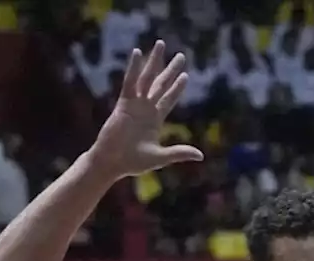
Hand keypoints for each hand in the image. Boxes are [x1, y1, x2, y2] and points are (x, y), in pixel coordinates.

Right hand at [86, 41, 202, 179]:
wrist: (112, 162)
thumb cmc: (133, 162)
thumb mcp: (161, 157)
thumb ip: (179, 152)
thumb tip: (201, 155)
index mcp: (155, 119)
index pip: (169, 99)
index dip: (177, 88)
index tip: (185, 75)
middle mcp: (146, 108)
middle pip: (161, 84)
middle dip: (170, 69)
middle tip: (181, 55)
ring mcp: (135, 104)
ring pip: (147, 78)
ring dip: (154, 61)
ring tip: (160, 44)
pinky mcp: (123, 103)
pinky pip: (130, 82)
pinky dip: (133, 68)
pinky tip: (137, 53)